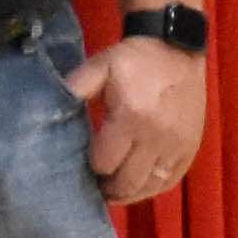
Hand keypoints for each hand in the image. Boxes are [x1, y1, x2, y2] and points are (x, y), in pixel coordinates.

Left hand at [68, 32, 204, 202]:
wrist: (177, 45)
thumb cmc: (134, 59)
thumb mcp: (99, 67)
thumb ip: (73, 90)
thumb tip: (46, 114)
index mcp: (131, 117)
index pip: (103, 164)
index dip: (90, 167)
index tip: (83, 162)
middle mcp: (156, 136)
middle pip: (126, 183)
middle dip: (107, 187)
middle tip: (95, 183)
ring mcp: (177, 144)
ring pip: (148, 188)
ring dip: (128, 192)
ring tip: (114, 187)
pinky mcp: (191, 147)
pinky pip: (170, 181)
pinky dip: (151, 188)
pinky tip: (138, 183)